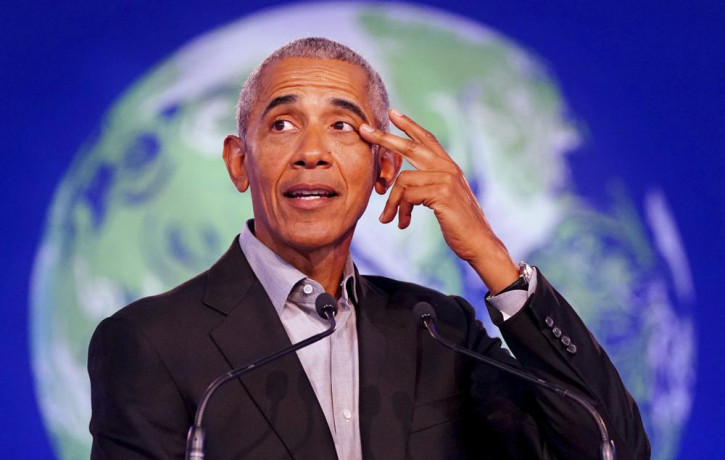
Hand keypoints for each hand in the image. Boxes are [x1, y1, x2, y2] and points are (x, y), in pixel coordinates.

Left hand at [359, 109, 517, 293]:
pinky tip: (403, 223)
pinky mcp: (442, 193)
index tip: (393, 114)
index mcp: (449, 167)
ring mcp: (446, 179)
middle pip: (411, 146)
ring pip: (403, 180)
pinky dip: (401, 210)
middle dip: (385, 138)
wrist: (479, 243)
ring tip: (388, 219)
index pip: (428, 139)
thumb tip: (406, 184)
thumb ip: (429, 186)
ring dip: (391, 202)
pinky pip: (408, 195)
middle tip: (364, 129)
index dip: (410, 126)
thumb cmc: (459, 225)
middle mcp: (448, 168)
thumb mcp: (443, 200)